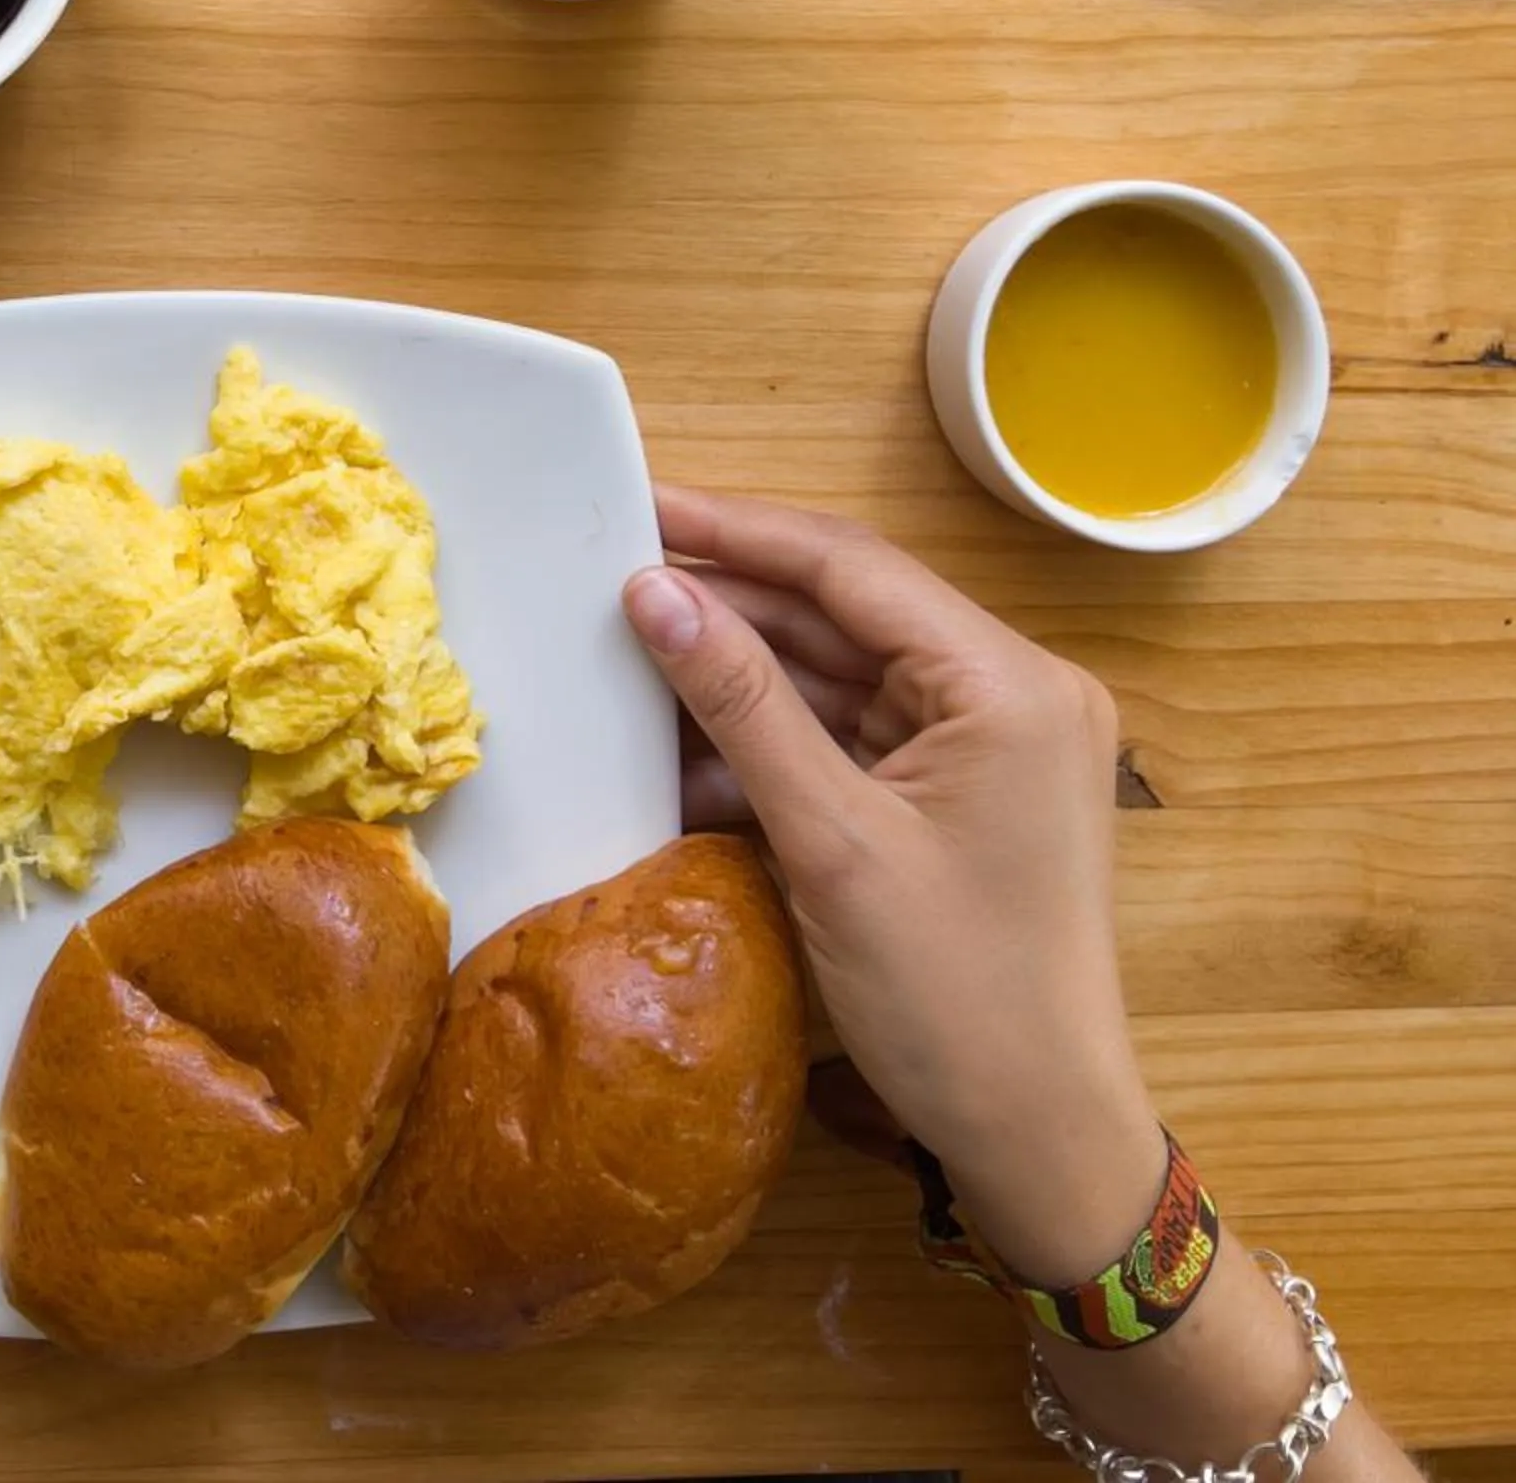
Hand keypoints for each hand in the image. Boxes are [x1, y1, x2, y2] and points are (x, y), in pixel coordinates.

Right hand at [623, 492, 1160, 1281]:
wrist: (1044, 1146)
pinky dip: (774, 742)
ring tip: (626, 659)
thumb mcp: (832, 841)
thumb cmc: (955, 997)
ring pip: (840, 674)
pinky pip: (853, 737)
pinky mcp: (961, 798)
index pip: (853, 566)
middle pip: (847, 612)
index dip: (738, 531)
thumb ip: (741, 703)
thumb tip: (651, 590)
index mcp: (1009, 682)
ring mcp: (990, 747)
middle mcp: (1012, 691)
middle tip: (610, 581)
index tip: (637, 506)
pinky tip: (683, 748)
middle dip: (731, 602)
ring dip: (742, 676)